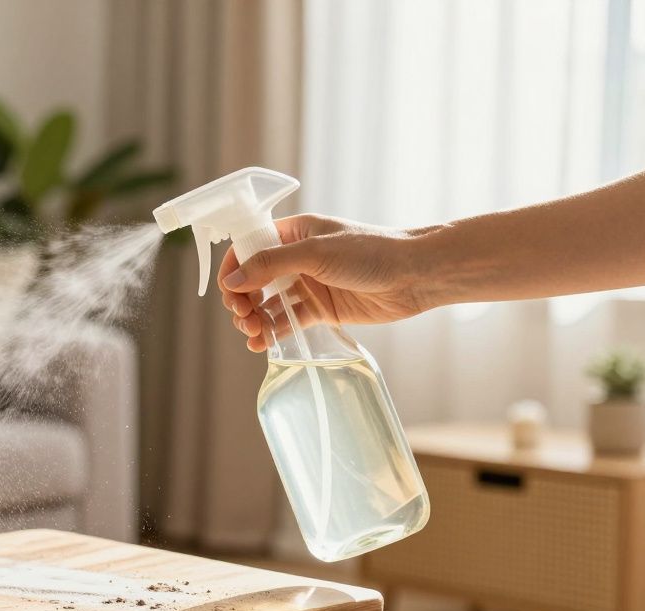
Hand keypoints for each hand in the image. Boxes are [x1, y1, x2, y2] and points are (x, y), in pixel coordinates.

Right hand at [218, 214, 429, 351]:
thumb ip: (272, 264)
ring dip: (254, 319)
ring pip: (268, 303)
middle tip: (244, 317)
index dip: (234, 268)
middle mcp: (296, 257)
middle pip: (254, 279)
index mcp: (293, 232)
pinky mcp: (320, 309)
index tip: (229, 292)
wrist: (414, 276)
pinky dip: (272, 332)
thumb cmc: (371, 252)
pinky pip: (287, 321)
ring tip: (252, 336)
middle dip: (242, 300)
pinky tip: (262, 344)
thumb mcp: (317, 252)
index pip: (249, 247)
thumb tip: (233, 280)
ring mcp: (308, 284)